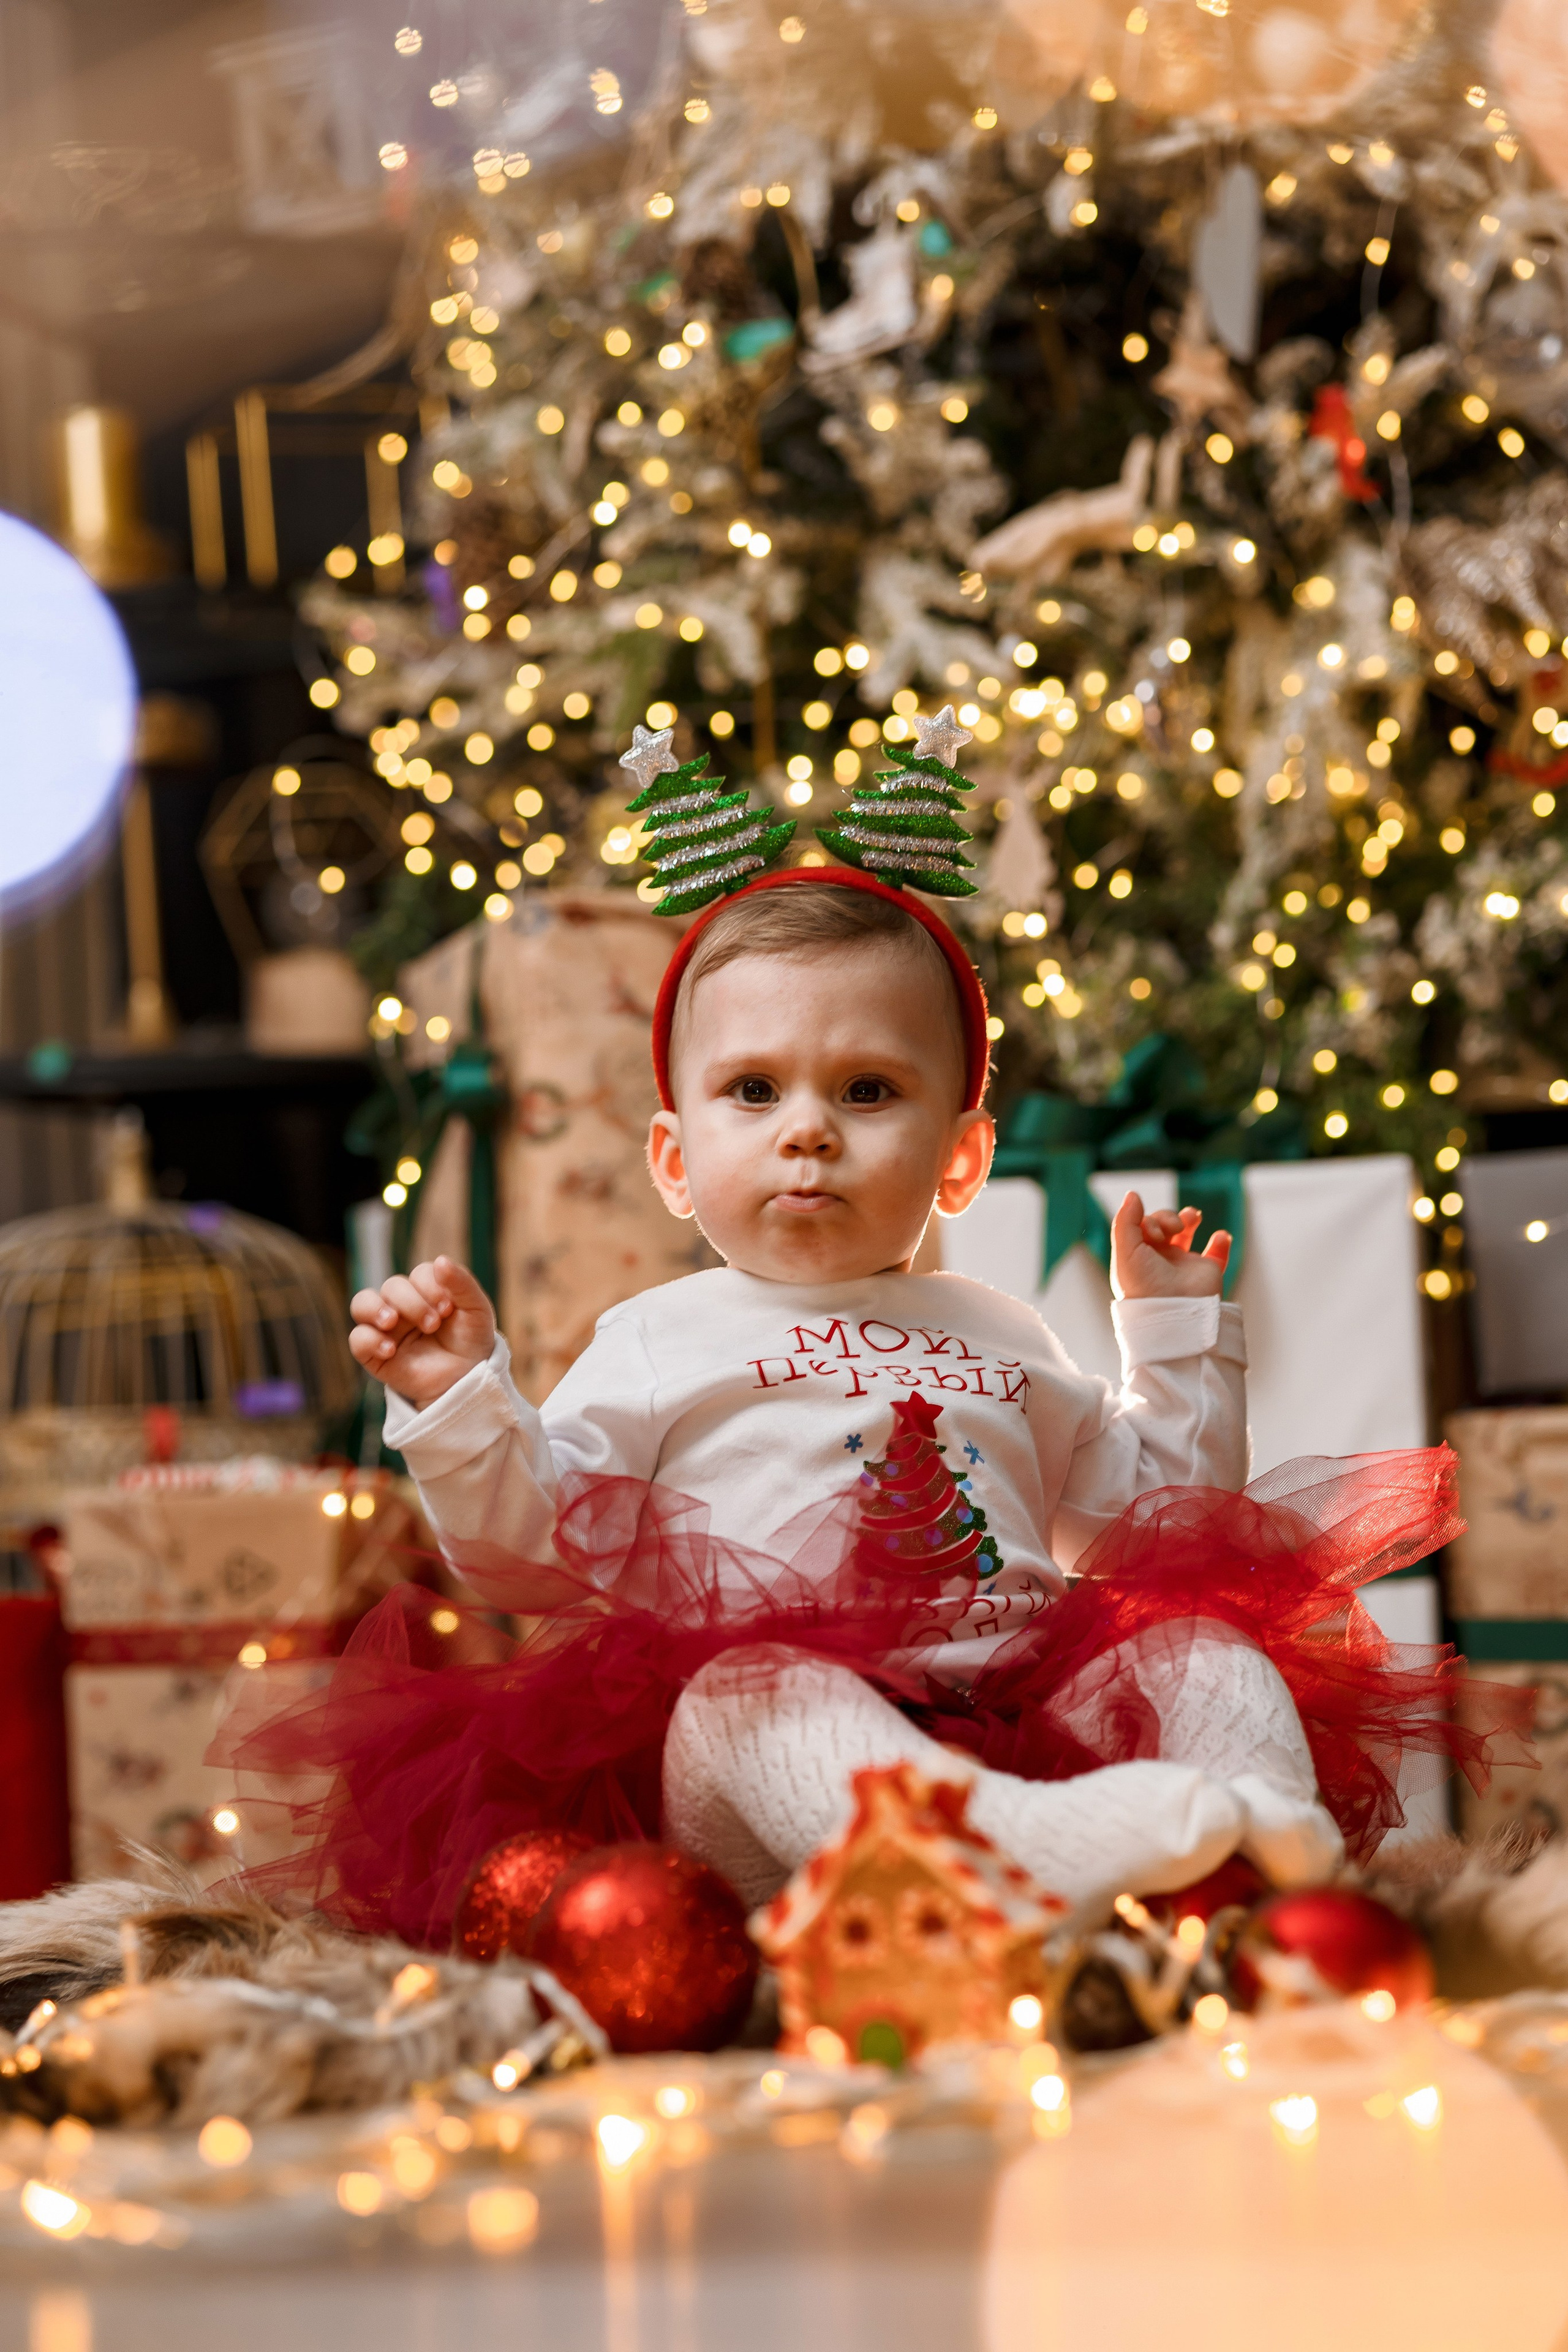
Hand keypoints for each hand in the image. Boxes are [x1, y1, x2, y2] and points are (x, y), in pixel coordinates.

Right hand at [348, 1256, 496, 1406]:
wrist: (466, 1381)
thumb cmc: (470, 1341)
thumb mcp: (476, 1310)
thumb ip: (462, 1283)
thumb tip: (441, 1261)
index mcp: (426, 1290)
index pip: (419, 1274)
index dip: (431, 1287)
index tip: (449, 1309)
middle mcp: (402, 1304)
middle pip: (392, 1286)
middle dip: (412, 1302)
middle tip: (433, 1324)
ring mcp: (386, 1327)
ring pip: (362, 1303)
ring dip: (375, 1308)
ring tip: (392, 1322)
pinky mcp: (375, 1353)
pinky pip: (357, 1339)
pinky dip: (370, 1340)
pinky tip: (390, 1349)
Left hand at [1111, 1192, 1229, 1299]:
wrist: (1173, 1313)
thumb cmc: (1144, 1285)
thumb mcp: (1126, 1251)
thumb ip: (1125, 1221)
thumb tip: (1132, 1194)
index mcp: (1140, 1255)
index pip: (1144, 1224)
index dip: (1152, 1220)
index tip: (1155, 1233)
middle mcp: (1161, 1259)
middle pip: (1165, 1224)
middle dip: (1169, 1216)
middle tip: (1174, 1227)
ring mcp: (1185, 1265)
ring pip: (1187, 1233)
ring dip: (1190, 1217)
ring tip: (1193, 1218)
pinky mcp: (1207, 1272)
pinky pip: (1218, 1253)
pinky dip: (1222, 1241)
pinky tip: (1219, 1237)